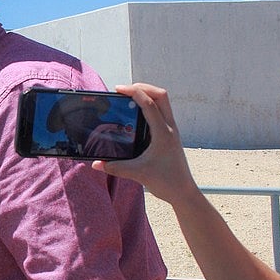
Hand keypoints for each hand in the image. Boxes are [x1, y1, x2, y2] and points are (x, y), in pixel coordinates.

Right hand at [90, 83, 199, 204]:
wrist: (184, 192)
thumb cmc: (166, 182)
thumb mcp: (138, 174)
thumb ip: (115, 168)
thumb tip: (96, 164)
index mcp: (163, 133)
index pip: (149, 104)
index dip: (134, 92)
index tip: (119, 89)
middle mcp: (169, 128)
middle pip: (161, 95)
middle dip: (143, 87)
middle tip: (125, 90)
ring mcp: (171, 131)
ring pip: (163, 102)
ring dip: (147, 95)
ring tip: (129, 97)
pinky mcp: (169, 135)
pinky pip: (161, 113)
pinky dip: (150, 106)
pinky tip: (137, 114)